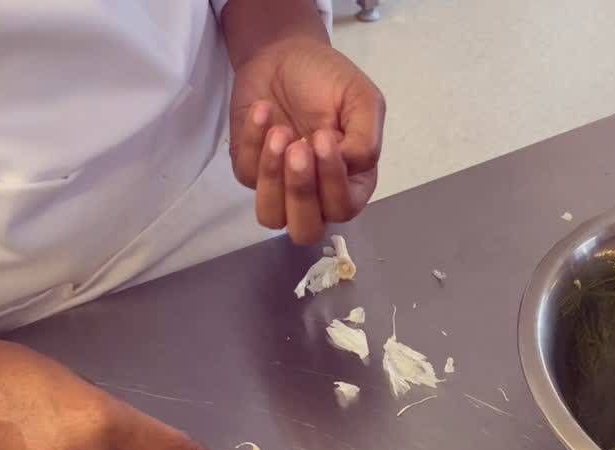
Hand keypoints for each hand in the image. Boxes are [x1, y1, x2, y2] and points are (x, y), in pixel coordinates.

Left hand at [229, 37, 385, 244]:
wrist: (283, 54)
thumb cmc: (328, 79)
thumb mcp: (362, 98)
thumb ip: (367, 138)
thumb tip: (348, 166)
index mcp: (352, 180)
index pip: (343, 207)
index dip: (331, 182)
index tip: (324, 137)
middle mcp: (318, 192)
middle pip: (306, 229)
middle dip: (300, 192)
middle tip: (297, 147)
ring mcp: (281, 185)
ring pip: (272, 217)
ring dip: (272, 176)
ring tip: (278, 131)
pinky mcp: (251, 171)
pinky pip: (247, 176)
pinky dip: (254, 141)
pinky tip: (264, 110)